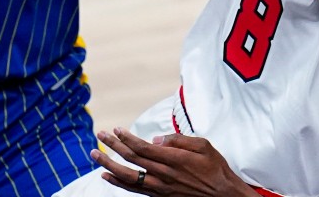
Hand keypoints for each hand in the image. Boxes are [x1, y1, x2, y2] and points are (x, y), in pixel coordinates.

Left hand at [92, 128, 255, 196]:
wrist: (223, 196)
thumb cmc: (215, 168)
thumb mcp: (203, 146)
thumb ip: (178, 140)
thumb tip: (155, 138)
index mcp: (173, 159)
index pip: (142, 147)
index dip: (126, 138)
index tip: (116, 129)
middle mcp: (163, 174)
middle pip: (131, 159)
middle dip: (112, 146)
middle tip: (100, 135)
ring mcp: (160, 188)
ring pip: (127, 177)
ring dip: (109, 165)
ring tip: (95, 155)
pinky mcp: (160, 196)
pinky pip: (134, 190)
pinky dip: (118, 183)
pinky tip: (107, 176)